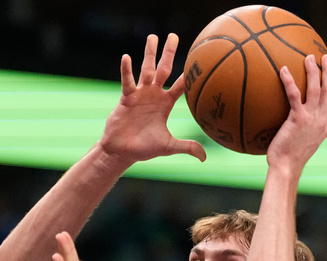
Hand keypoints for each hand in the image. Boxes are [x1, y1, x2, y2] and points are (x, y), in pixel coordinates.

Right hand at [98, 34, 205, 165]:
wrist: (122, 151)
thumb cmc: (144, 149)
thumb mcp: (168, 147)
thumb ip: (186, 147)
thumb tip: (204, 158)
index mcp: (166, 103)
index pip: (182, 85)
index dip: (190, 73)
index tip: (199, 58)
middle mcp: (154, 94)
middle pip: (164, 69)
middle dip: (169, 53)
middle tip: (174, 36)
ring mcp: (140, 94)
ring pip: (146, 70)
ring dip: (149, 54)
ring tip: (153, 36)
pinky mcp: (127, 98)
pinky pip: (127, 81)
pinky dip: (126, 70)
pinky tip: (126, 57)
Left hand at [267, 53, 326, 171]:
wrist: (287, 168)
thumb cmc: (289, 160)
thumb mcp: (302, 144)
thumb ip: (304, 132)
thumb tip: (295, 127)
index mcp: (325, 127)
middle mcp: (322, 121)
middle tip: (325, 57)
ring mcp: (312, 119)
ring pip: (316, 89)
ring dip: (314, 71)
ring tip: (309, 57)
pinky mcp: (298, 119)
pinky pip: (294, 95)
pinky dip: (289, 81)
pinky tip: (283, 70)